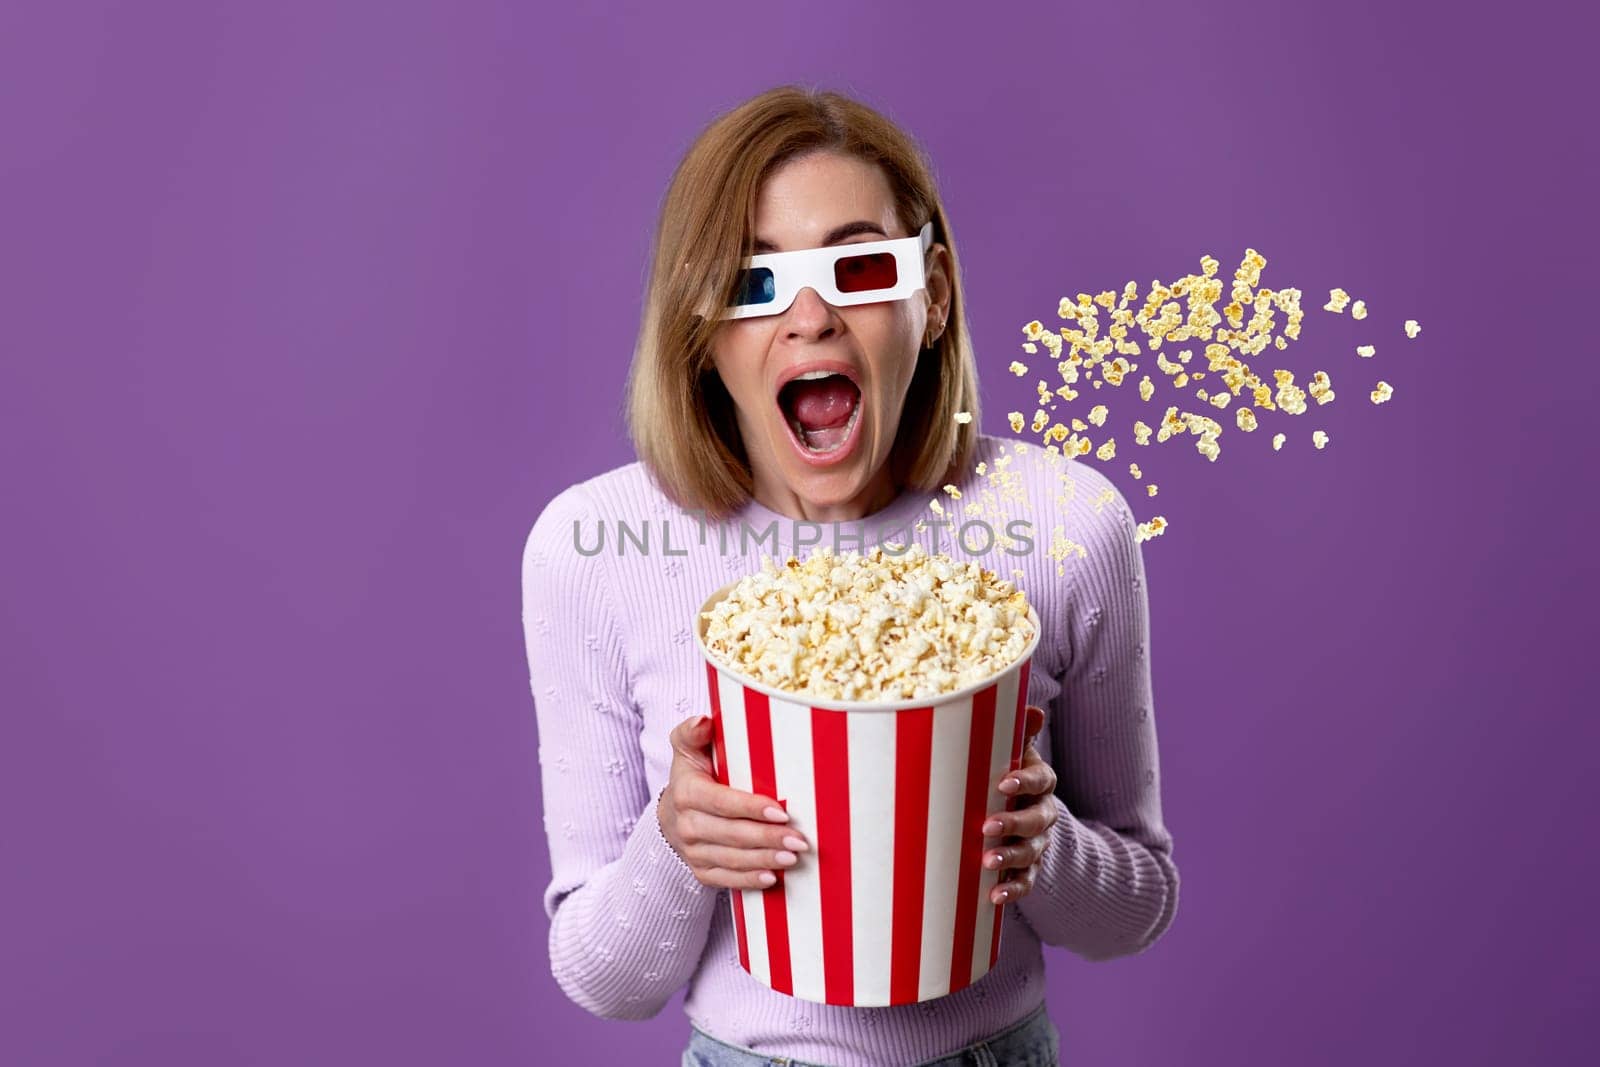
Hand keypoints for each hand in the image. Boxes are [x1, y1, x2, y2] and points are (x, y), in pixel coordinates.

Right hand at [657, 714, 809, 890]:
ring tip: (793, 858)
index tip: (781, 812)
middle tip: (800, 840)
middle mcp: (687, 825)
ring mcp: (693, 851)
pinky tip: (771, 879)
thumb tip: (704, 720)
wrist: (672, 812)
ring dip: (764, 860)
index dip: (752, 808)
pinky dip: (748, 881)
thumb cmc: (693, 774)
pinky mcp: (701, 870)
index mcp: (687, 793)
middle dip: (768, 839)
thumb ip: (693, 732)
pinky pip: (725, 879)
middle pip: (732, 835)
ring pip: (732, 860)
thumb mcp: (688, 749)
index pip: (723, 802)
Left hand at [982, 704, 1057, 905]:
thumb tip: (1034, 709)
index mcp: (1041, 782)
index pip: (1042, 779)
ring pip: (1032, 852)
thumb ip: (1017, 733)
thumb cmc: (1004, 773)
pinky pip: (1026, 881)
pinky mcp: (1028, 869)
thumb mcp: (1010, 751)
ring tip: (988, 863)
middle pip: (1038, 820)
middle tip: (988, 826)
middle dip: (1015, 824)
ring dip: (1011, 858)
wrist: (1014, 811)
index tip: (1003, 783)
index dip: (1026, 780)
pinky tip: (994, 895)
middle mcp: (1044, 814)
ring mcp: (1038, 843)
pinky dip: (1013, 889)